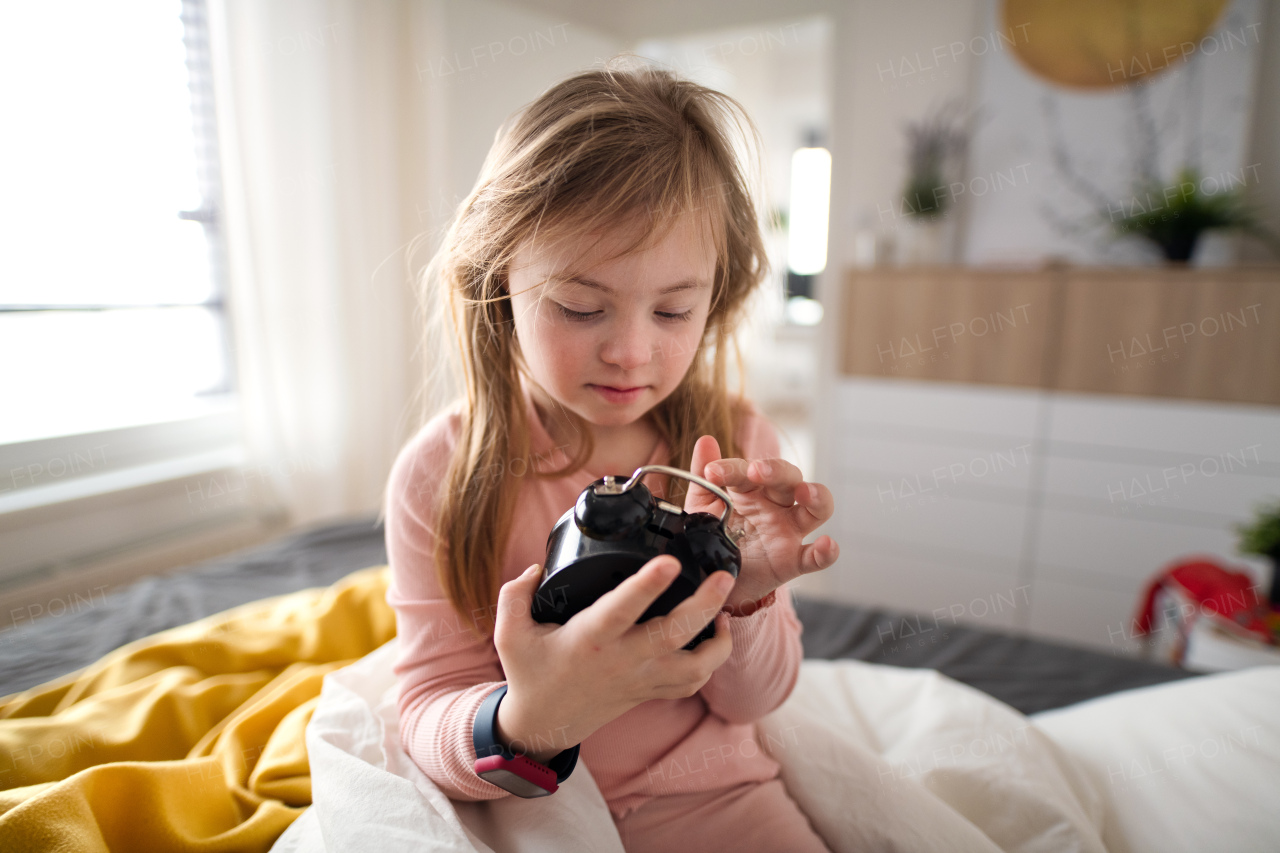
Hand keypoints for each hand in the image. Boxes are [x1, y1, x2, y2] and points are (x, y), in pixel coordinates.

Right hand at [491, 555, 734, 763]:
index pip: (622, 609)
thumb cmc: (530, 674)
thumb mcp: (509, 634)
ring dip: (719, 639)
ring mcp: (641, 679)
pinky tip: (715, 634)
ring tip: (723, 606)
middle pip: (674, 634)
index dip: (647, 585)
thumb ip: (514, 595)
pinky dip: (712, 660)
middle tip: (723, 576)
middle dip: (705, 604)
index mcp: (590, 639)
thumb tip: (536, 568)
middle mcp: (622, 660)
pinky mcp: (650, 691)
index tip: (669, 561)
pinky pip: (693, 682)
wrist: (544, 725)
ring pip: (695, 665)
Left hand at [684, 435, 838, 610]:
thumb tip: (706, 440)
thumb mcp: (700, 508)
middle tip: (758, 471)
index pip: (748, 470)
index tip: (711, 472)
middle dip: (776, 470)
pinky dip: (826, 552)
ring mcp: (788, 532)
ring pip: (816, 508)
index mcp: (751, 489)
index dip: (732, 468)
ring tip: (804, 492)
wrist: (710, 580)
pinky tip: (826, 544)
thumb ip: (701, 477)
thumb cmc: (711, 538)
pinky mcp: (792, 561)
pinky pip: (815, 557)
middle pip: (789, 478)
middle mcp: (775, 505)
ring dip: (815, 495)